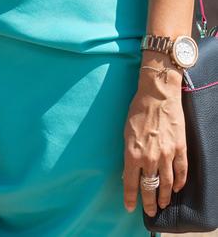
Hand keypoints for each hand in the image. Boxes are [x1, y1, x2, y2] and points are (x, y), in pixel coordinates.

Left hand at [123, 63, 186, 217]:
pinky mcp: (180, 149)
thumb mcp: (126, 132)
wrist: (158, 95)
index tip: (129, 207)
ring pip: (167, 184)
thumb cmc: (138, 110)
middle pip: (150, 187)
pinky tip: (176, 188)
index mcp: (133, 153)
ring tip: (162, 204)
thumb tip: (130, 170)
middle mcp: (150, 158)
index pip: (131, 183)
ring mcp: (167, 155)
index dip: (130, 197)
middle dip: (148, 202)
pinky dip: (179, 183)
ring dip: (164, 197)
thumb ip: (129, 152)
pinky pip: (181, 172)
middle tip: (149, 211)